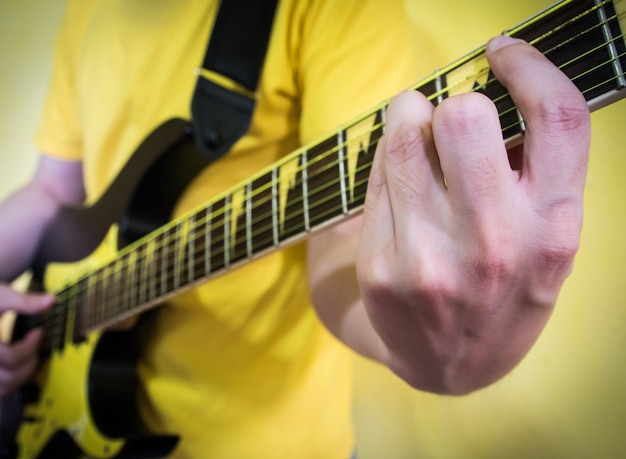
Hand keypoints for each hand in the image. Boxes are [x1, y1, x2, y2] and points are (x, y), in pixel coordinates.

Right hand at [0, 284, 52, 395]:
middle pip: (10, 377)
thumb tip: (51, 300)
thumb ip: (23, 301)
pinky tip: (17, 364)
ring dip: (22, 374)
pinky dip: (11, 380)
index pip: (11, 358)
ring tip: (28, 355)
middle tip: (35, 345)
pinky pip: (0, 389)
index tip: (39, 332)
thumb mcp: (0, 296)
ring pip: (5, 387)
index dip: (30, 346)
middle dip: (30, 361)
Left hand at [357, 35, 589, 393]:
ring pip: (405, 136)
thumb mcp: (544, 238)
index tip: (503, 52)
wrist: (453, 364)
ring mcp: (433, 259)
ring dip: (408, 119)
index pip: (557, 118)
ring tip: (415, 138)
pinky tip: (400, 185)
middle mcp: (498, 242)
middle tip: (447, 122)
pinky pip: (376, 175)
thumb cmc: (503, 286)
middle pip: (465, 117)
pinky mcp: (383, 268)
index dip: (531, 68)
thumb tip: (493, 89)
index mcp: (554, 226)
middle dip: (452, 106)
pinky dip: (386, 162)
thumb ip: (533, 170)